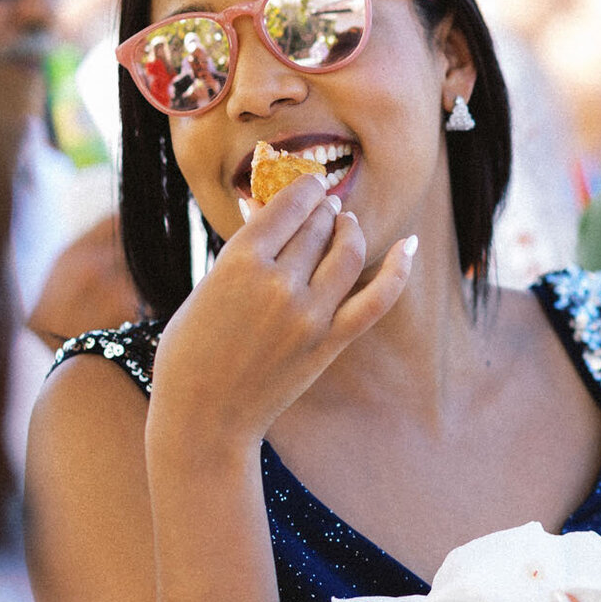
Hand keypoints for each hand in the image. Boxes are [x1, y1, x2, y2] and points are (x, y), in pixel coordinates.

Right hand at [148, 177, 415, 455]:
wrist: (205, 417)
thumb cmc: (191, 350)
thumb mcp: (207, 287)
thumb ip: (242, 250)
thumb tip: (268, 207)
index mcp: (240, 262)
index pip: (291, 205)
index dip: (306, 188)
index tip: (311, 184)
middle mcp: (279, 284)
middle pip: (319, 225)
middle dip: (323, 209)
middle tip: (324, 206)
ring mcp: (310, 315)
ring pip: (348, 251)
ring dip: (349, 229)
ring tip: (345, 224)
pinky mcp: (330, 343)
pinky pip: (377, 298)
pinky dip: (398, 269)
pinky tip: (410, 245)